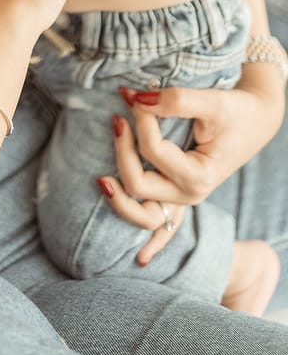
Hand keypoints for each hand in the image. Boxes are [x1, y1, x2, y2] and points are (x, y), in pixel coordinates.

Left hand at [99, 71, 284, 264]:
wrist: (254, 120)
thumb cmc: (235, 111)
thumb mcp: (211, 101)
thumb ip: (175, 101)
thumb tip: (135, 99)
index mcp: (199, 176)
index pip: (153, 150)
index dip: (139, 120)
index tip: (132, 95)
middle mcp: (189, 194)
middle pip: (139, 185)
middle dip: (121, 152)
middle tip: (116, 118)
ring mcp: (183, 199)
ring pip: (144, 216)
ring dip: (120, 200)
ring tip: (100, 178)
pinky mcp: (179, 195)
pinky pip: (163, 229)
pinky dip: (152, 244)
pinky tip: (139, 259)